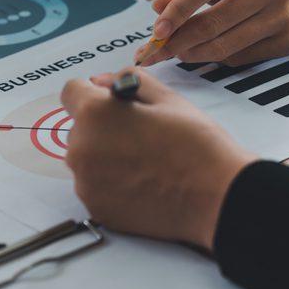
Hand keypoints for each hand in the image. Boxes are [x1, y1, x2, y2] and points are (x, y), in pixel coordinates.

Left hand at [61, 68, 256, 249]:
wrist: (216, 196)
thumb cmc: (197, 146)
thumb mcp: (166, 98)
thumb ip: (126, 80)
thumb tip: (102, 82)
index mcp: (95, 114)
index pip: (71, 92)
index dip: (94, 93)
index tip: (111, 102)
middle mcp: (81, 149)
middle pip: (79, 127)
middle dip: (102, 126)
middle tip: (140, 133)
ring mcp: (87, 183)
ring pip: (86, 159)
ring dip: (106, 155)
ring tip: (146, 160)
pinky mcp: (96, 208)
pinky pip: (96, 186)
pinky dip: (112, 183)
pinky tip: (143, 181)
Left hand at [136, 0, 288, 66]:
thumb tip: (159, 8)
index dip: (178, 9)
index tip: (157, 29)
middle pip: (214, 21)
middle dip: (178, 40)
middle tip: (157, 50)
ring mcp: (284, 15)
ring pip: (225, 45)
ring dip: (193, 53)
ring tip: (177, 52)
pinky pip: (240, 58)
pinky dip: (216, 58)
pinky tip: (206, 52)